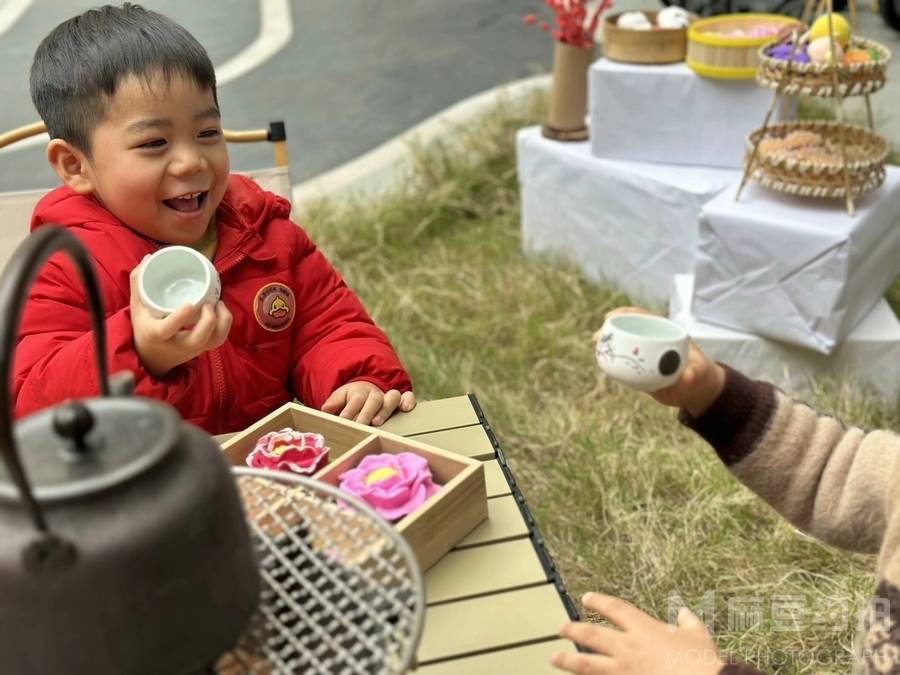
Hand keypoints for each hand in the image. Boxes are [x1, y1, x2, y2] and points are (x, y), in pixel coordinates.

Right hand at [130, 262, 231, 378]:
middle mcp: (178, 345)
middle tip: (209, 303)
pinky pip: (220, 339)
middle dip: (209, 320)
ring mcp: (193, 349)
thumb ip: (139, 282)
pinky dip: (225, 324)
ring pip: (215, 340)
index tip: (190, 304)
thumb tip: (149, 257)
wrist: (152, 357)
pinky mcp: (203, 349)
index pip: (168, 328)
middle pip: (199, 338)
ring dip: (222, 321)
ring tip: (218, 303)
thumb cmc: (144, 326)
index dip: (180, 318)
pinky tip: (220, 309)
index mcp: (157, 333)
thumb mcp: (137, 306)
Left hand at [321, 382, 415, 425]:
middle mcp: (375, 394)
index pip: (355, 401)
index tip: (344, 420)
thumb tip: (325, 409)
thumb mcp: (339, 398)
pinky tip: (406, 409)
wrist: (365, 388)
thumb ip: (333, 403)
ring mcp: (388, 397)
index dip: (350, 411)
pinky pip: (408, 396)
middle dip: (367, 413)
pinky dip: (408, 401)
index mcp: (359, 392)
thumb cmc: (351, 398)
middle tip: (362, 424)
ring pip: (391, 397)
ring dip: (385, 409)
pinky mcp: (400, 401)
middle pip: (373, 400)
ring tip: (378, 421)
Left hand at [552, 593, 724, 674]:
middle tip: (560, 629)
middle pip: (592, 635)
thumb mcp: (699, 636)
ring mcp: (624, 671)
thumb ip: (688, 623)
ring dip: (568, 660)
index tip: (586, 598)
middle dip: (573, 630)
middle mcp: (628, 648)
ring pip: (587, 664)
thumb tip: (684, 613)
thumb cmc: (702, 662)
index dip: (599, 602)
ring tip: (553, 658)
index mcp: (644, 629)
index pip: (616, 609)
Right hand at [595, 307, 725, 416]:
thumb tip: (687, 377)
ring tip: (596, 347)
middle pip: (629, 329)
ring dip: (609, 343)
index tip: (611, 317)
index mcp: (666, 332)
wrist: (697, 390)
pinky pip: (624, 362)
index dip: (626, 314)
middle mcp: (653, 341)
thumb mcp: (699, 374)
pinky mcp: (640, 368)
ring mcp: (645, 354)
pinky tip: (603, 363)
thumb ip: (694, 375)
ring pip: (624, 344)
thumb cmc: (701, 375)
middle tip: (598, 337)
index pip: (644, 317)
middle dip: (611, 328)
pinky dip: (613, 360)